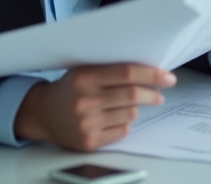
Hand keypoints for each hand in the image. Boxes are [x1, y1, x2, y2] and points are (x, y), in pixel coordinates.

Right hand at [12, 63, 174, 150]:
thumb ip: (111, 68)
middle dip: (153, 93)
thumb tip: (150, 70)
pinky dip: (124, 124)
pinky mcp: (89, 141)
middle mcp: (85, 100)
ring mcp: (87, 123)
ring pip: (131, 114)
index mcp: (84, 77)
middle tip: (160, 93)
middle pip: (133, 95)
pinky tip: (114, 118)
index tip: (167, 77)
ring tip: (127, 104)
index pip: (127, 73)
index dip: (151, 74)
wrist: (43, 114)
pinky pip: (122, 131)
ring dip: (136, 108)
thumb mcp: (84, 70)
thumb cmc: (70, 89)